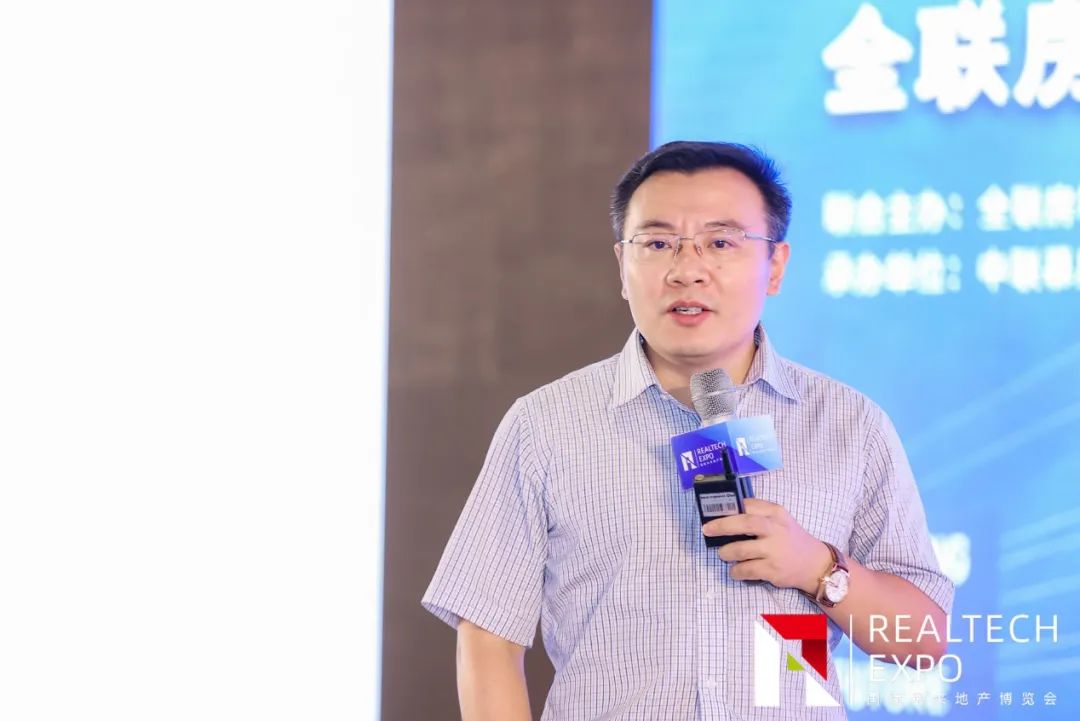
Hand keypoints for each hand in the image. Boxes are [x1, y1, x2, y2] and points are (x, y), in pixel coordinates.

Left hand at [702, 498, 831, 593]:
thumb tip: (725, 513)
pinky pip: (746, 570)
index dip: (729, 508)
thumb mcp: (779, 519)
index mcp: (776, 513)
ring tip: (723, 554)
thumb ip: (758, 514)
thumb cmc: (790, 539)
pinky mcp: (773, 570)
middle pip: (744, 523)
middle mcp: (776, 529)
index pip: (749, 505)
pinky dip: (736, 571)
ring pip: (741, 550)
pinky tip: (735, 570)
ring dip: (726, 552)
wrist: (815, 564)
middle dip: (721, 526)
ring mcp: (775, 550)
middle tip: (706, 529)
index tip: (713, 512)